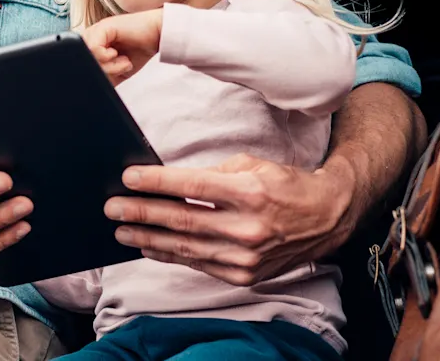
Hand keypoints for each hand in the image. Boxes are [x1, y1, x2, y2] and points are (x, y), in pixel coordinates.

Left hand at [82, 9, 163, 83]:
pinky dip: (107, 57)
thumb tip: (93, 89)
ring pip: (86, 55)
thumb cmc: (140, 50)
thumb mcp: (118, 71)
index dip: (93, 72)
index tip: (112, 75)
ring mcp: (97, 30)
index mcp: (94, 45)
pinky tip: (118, 54)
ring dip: (106, 65)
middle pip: (82, 60)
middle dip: (101, 71)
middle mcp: (93, 36)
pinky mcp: (103, 27)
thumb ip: (105, 77)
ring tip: (122, 62)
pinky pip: (94, 48)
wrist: (158, 35)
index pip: (80, 62)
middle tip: (118, 69)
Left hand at [103, 154, 355, 285]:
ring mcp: (246, 256)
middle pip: (183, 220)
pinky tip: (150, 246)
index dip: (158, 183)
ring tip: (121, 231)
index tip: (129, 178)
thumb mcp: (253, 165)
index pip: (194, 187)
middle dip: (143, 213)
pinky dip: (171, 255)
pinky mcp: (245, 274)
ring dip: (149, 238)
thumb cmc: (286, 185)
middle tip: (112, 208)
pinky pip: (199, 263)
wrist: (326, 218)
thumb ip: (213, 175)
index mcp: (250, 192)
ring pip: (186, 247)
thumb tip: (170, 182)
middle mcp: (248, 227)